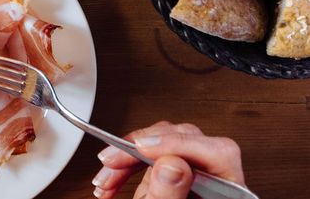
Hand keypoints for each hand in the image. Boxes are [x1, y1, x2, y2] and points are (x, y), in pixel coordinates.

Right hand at [91, 121, 244, 198]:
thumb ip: (171, 196)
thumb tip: (170, 162)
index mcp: (231, 197)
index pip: (217, 153)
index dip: (178, 143)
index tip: (141, 147)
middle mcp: (218, 187)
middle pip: (187, 143)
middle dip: (141, 150)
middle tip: (112, 161)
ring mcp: (196, 183)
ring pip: (165, 148)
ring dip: (127, 159)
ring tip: (105, 180)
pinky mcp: (176, 182)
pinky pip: (153, 161)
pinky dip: (128, 168)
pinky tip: (112, 182)